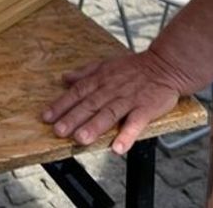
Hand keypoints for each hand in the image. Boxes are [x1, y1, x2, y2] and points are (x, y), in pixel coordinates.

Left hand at [42, 50, 186, 154]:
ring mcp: (129, 99)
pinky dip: (127, 135)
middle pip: (91, 104)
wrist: (165, 65)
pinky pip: (135, 123)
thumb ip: (85, 73)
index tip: (47, 117)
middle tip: (59, 131)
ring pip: (110, 113)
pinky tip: (118, 148)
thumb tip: (64, 78)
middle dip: (74, 118)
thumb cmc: (134, 68)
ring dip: (95, 126)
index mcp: (102, 79)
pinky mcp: (146, 108)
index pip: (78, 92)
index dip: (62, 105)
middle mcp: (112, 89)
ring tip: (81, 139)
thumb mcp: (106, 64)